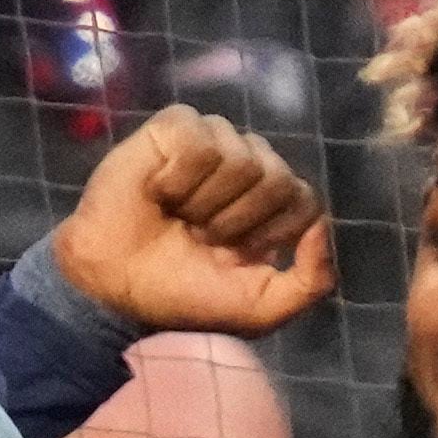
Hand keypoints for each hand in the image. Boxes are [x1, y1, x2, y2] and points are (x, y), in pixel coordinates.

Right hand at [49, 104, 333, 338]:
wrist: (115, 286)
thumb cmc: (182, 294)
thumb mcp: (260, 309)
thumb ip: (312, 281)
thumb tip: (322, 226)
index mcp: (270, 206)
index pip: (303, 200)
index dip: (269, 233)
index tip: (233, 256)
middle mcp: (247, 167)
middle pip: (277, 177)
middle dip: (235, 220)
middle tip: (198, 238)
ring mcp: (212, 142)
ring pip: (241, 156)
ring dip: (203, 202)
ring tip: (176, 217)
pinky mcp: (174, 128)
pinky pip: (200, 139)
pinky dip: (179, 176)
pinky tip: (158, 192)